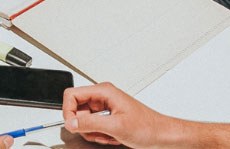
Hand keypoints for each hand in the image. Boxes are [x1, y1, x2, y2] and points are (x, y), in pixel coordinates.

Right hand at [62, 83, 179, 146]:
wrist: (161, 135)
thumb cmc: (147, 127)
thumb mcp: (115, 126)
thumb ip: (90, 123)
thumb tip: (70, 122)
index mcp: (104, 92)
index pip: (72, 95)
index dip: (68, 111)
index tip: (72, 125)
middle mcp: (103, 97)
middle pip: (76, 109)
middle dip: (83, 125)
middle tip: (95, 133)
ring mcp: (105, 107)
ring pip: (84, 120)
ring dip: (93, 132)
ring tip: (107, 135)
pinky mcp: (107, 116)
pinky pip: (93, 125)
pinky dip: (99, 134)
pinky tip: (111, 137)